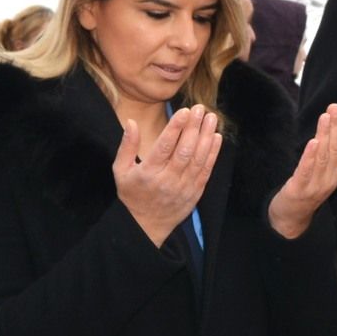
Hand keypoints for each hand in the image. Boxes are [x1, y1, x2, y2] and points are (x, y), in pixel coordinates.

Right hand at [115, 105, 221, 246]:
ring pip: (198, 159)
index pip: (164, 147)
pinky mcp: (194, 193)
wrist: (145, 226)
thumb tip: (131, 122)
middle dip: (194, 128)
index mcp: (148, 173)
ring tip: (211, 118)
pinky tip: (216, 138)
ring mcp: (183, 187)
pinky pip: (206, 171)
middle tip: (200, 109)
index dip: (176, 128)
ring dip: (206, 137)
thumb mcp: (121, 171)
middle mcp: (168, 180)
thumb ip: (127, 146)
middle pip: (184, 151)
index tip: (185, 111)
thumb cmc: (132, 194)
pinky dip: (212, 154)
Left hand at [268, 103, 336, 238]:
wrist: (291, 218)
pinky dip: (310, 156)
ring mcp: (315, 185)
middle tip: (334, 108)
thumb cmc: (309, 190)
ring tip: (325, 117)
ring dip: (324, 136)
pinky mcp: (300, 189)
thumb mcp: (327, 171)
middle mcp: (329, 179)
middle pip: (334, 149)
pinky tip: (313, 141)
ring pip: (322, 157)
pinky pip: (306, 170)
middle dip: (335, 127)